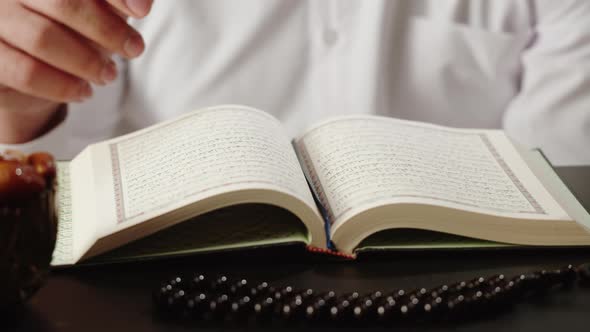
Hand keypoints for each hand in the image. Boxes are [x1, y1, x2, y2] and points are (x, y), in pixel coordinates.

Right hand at [0, 0, 152, 142]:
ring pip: (43, 38)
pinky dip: (63, 86)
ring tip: (108, 75)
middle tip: (134, 49)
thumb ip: (116, 1)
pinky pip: (26, 71)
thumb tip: (142, 4)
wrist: (28, 67)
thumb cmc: (70, 28)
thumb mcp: (99, 10)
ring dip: (87, 62)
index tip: (143, 11)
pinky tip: (83, 91)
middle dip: (106, 30)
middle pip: (63, 2)